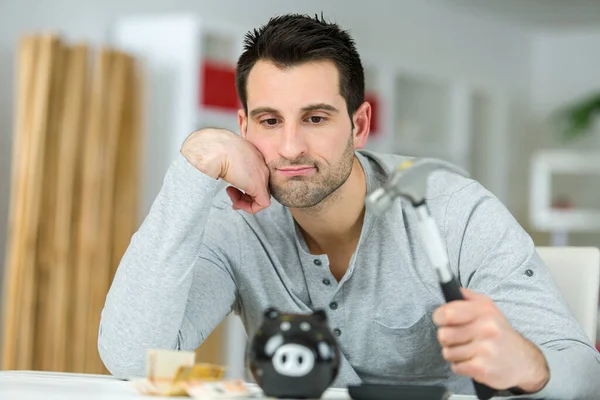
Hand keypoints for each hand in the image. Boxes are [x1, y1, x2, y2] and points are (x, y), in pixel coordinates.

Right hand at [181, 128, 270, 213]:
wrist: (215, 150)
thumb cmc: (215, 148)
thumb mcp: (226, 156)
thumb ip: (232, 164)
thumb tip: (229, 172)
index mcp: (254, 155)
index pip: (255, 175)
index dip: (244, 185)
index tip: (231, 186)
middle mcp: (262, 165)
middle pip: (260, 186)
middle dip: (245, 195)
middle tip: (231, 194)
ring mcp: (263, 176)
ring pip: (261, 196)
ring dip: (244, 201)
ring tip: (230, 194)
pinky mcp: (259, 187)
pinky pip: (261, 204)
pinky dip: (248, 207)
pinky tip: (235, 202)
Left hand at [433, 287, 549, 392]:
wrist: (524, 362)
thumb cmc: (501, 334)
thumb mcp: (489, 308)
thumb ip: (467, 297)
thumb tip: (449, 287)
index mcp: (484, 311)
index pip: (447, 313)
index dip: (439, 317)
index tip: (442, 320)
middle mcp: (486, 328)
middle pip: (443, 334)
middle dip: (446, 338)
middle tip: (458, 339)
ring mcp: (485, 349)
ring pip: (447, 352)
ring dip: (454, 353)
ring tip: (468, 350)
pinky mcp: (482, 368)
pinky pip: (455, 367)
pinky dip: (461, 366)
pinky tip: (473, 361)